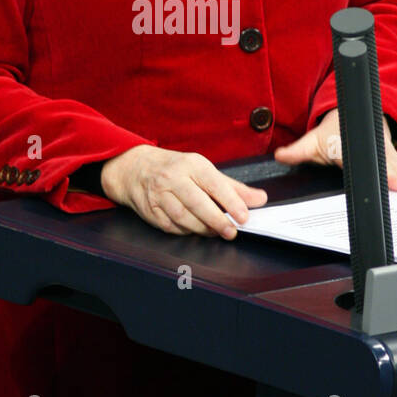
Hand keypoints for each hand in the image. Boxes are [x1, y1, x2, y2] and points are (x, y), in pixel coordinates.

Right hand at [101, 144, 267, 238]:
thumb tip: (259, 199)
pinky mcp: (151, 211)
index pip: (214, 184)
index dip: (231, 202)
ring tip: (216, 232)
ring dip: (203, 229)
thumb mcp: (204, 170)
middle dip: (217, 221)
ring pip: (184, 218)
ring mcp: (159, 195)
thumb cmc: (176, 169)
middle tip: (232, 231)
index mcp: (191, 164)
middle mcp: (173, 178)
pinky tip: (196, 230)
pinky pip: (172, 227)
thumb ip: (233, 187)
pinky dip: (187, 231)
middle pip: (197, 204)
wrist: (136, 169)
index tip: (244, 216)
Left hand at [273, 108, 396, 191]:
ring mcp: (381, 150)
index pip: (358, 159)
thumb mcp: (312, 141)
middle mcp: (367, 148)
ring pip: (395, 161)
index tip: (377, 176)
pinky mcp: (390, 153)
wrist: (348, 117)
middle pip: (381, 162)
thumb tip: (280, 155)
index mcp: (347, 146)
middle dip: (394, 173)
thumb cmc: (332, 134)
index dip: (366, 168)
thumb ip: (297, 151)